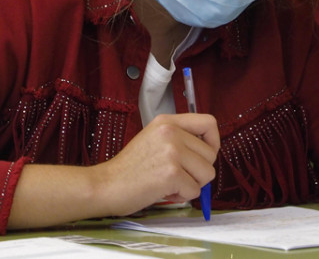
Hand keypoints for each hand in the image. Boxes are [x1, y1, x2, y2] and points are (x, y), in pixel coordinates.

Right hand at [98, 113, 219, 215]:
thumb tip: (208, 153)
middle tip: (178, 175)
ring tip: (170, 183)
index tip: (203, 155)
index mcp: (167, 122)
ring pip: (207, 173)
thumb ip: (179, 140)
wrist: (105, 185)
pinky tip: (164, 191)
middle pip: (211, 154)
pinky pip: (194, 191)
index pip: (208, 123)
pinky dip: (182, 196)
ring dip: (192, 184)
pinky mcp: (171, 173)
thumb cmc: (129, 169)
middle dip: (199, 171)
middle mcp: (171, 132)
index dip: (213, 141)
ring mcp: (172, 152)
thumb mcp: (153, 140)